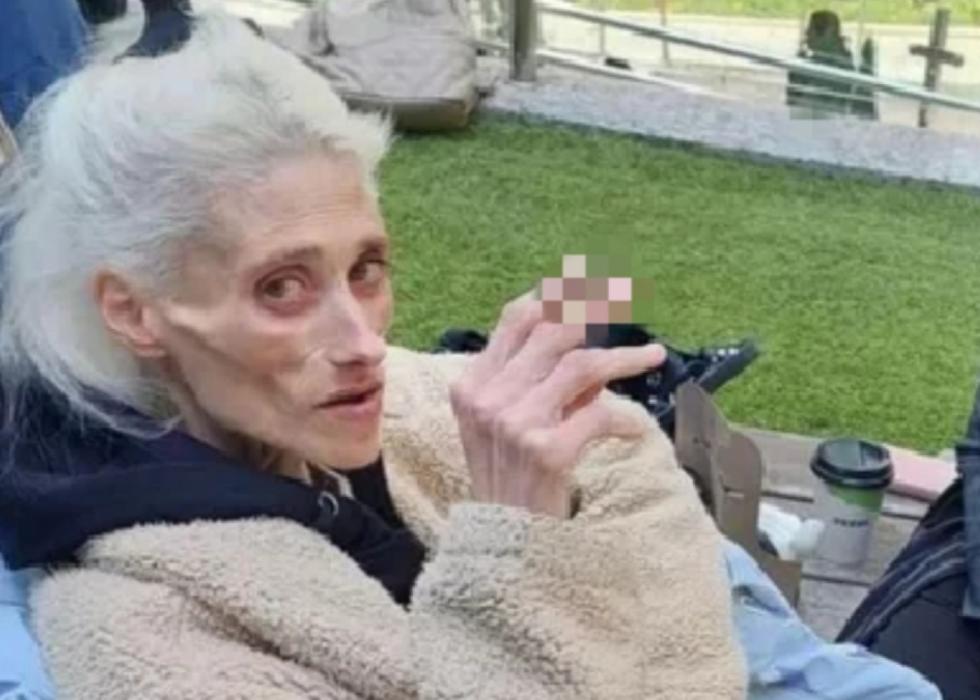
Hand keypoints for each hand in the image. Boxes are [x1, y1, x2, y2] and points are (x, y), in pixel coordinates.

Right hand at [449, 293, 665, 517]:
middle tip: (629, 302)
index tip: (588, 284)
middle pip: (552, 331)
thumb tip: (585, 338)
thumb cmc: (509, 478)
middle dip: (597, 310)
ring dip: (624, 358)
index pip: (514, 319)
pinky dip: (625, 419)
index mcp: (471, 385)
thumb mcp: (504, 422)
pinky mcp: (547, 451)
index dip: (555, 296)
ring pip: (582, 366)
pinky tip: (635, 428)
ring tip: (653, 356)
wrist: (504, 542)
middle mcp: (488, 398)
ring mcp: (515, 423)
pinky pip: (600, 415)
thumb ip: (533, 380)